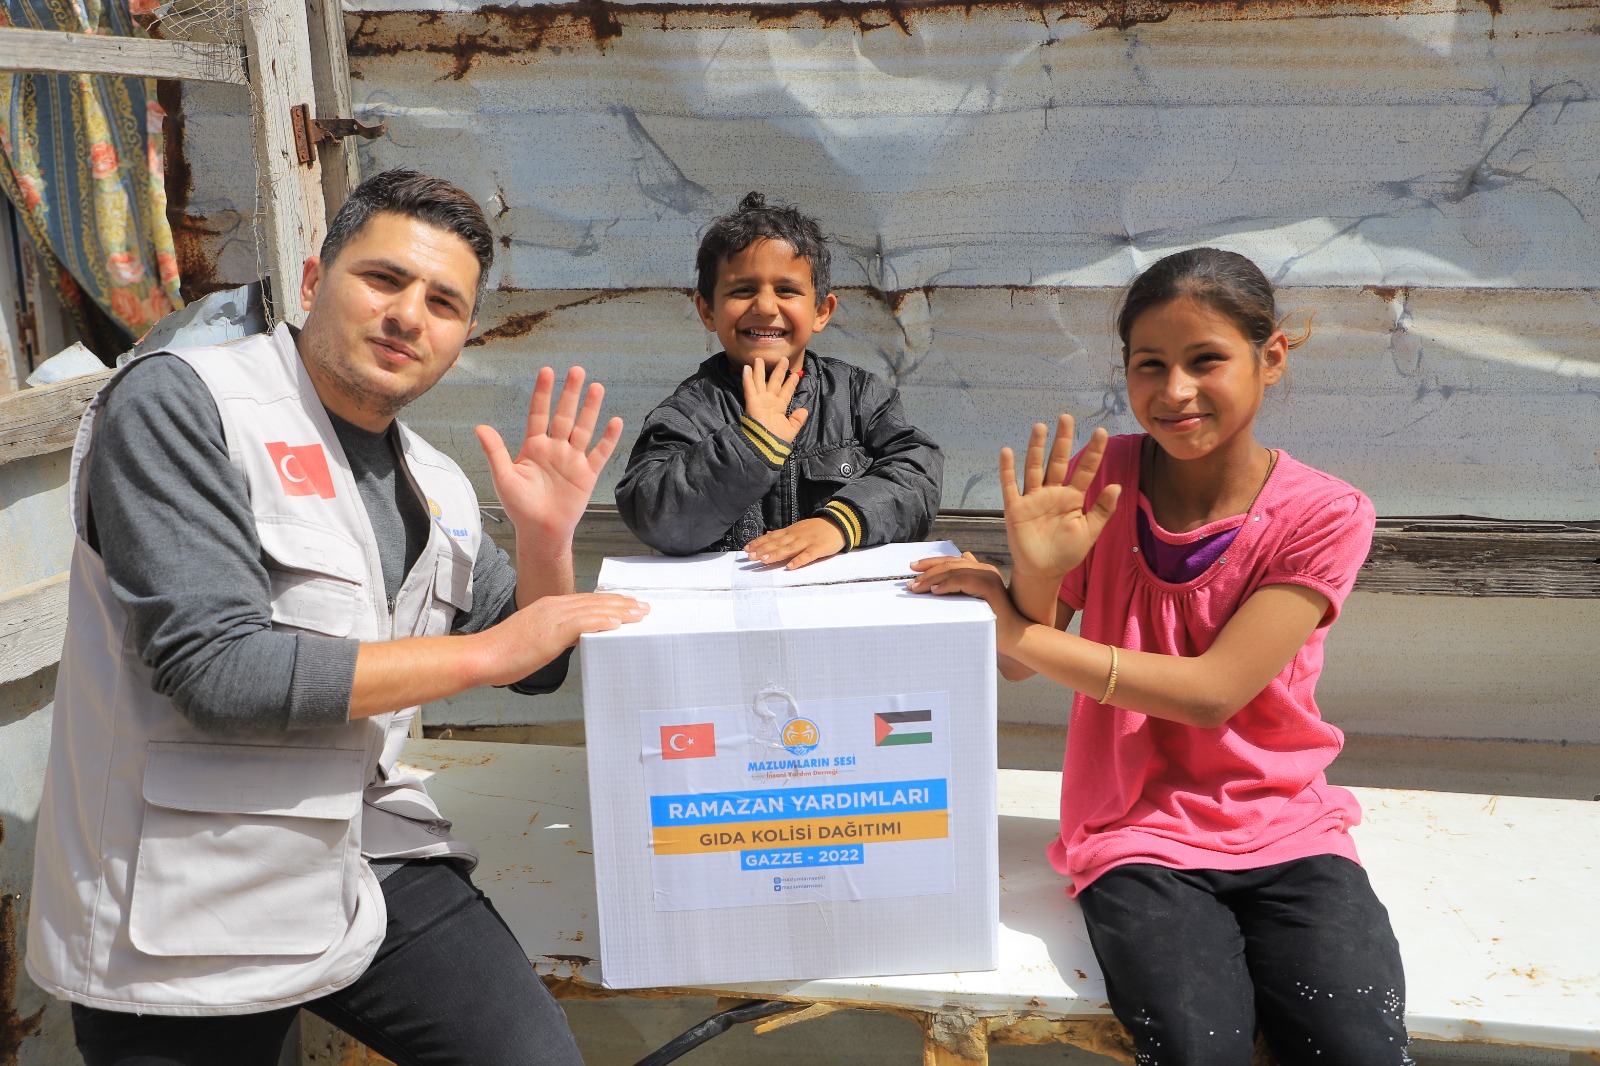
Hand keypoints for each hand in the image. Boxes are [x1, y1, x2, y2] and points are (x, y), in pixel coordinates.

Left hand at [475, 366, 622, 543]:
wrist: (541, 531)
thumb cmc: (519, 507)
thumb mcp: (504, 477)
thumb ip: (495, 451)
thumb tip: (480, 427)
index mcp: (533, 447)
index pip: (539, 413)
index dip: (543, 393)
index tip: (547, 372)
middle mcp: (555, 448)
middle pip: (564, 415)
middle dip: (570, 393)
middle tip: (577, 370)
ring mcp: (573, 460)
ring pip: (583, 429)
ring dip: (590, 409)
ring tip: (597, 387)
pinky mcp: (587, 474)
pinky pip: (599, 453)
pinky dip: (608, 438)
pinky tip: (614, 421)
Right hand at [480, 592, 647, 685]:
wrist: (483, 656)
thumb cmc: (504, 653)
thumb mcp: (536, 639)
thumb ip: (555, 635)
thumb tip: (573, 639)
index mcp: (549, 607)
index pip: (587, 601)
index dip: (610, 602)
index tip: (628, 605)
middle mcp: (553, 607)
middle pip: (595, 602)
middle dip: (622, 604)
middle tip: (643, 607)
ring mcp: (552, 617)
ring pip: (593, 609)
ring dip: (619, 611)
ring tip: (639, 614)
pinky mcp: (550, 631)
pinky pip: (581, 624)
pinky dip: (601, 622)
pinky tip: (617, 623)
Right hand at [742, 357, 807, 443]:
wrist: (767, 445)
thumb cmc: (778, 439)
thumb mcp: (792, 428)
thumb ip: (798, 419)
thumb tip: (805, 410)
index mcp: (780, 407)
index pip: (786, 391)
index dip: (791, 382)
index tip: (796, 374)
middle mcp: (770, 401)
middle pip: (775, 382)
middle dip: (779, 371)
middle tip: (783, 359)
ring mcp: (761, 400)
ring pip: (760, 381)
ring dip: (760, 370)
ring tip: (759, 359)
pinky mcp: (752, 402)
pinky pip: (749, 388)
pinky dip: (747, 378)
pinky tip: (746, 368)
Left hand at [744, 517, 844, 569]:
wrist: (838, 523)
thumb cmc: (816, 528)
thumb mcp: (798, 528)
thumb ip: (783, 533)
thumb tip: (767, 534)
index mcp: (790, 531)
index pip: (771, 537)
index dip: (758, 543)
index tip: (746, 549)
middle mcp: (796, 535)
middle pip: (777, 543)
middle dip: (762, 550)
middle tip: (749, 557)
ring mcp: (807, 541)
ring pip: (789, 548)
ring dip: (776, 554)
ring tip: (764, 561)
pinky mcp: (819, 548)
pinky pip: (808, 555)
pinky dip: (798, 560)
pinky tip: (790, 567)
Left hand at [907, 552, 1025, 647]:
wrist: (1012, 635)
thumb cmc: (991, 621)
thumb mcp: (973, 600)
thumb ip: (963, 586)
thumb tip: (946, 575)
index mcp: (981, 570)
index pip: (952, 560)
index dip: (931, 562)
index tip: (913, 568)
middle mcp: (985, 569)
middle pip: (950, 562)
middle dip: (927, 570)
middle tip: (910, 581)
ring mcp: (988, 576)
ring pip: (954, 569)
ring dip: (932, 578)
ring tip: (917, 587)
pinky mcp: (989, 586)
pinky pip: (962, 580)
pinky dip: (946, 584)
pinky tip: (934, 590)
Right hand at [1003, 415, 1120, 579]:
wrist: (1043, 572)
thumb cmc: (1067, 552)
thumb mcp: (1090, 531)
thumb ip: (1102, 509)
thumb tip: (1117, 485)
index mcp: (1073, 497)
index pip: (1085, 470)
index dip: (1093, 452)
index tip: (1100, 431)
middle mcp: (1052, 493)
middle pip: (1058, 461)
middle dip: (1062, 440)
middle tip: (1066, 417)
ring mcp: (1033, 498)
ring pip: (1035, 468)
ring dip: (1036, 448)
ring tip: (1040, 427)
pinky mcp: (1016, 508)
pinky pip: (1011, 486)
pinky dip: (1008, 470)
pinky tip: (1007, 451)